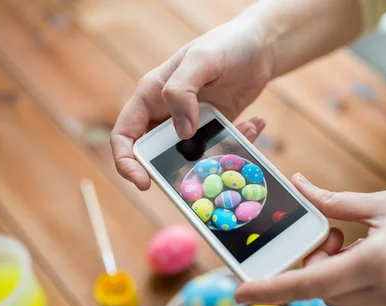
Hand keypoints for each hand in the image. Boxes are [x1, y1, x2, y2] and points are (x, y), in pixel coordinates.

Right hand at [110, 20, 272, 189]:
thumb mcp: (201, 60)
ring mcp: (192, 123)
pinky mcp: (215, 128)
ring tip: (243, 131)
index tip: (143, 182)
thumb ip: (182, 91)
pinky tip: (255, 123)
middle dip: (175, 169)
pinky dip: (238, 142)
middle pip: (156, 154)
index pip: (125, 135)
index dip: (127, 162)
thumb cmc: (225, 45)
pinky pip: (219, 147)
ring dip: (215, 155)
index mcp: (150, 96)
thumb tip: (182, 132)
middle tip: (198, 177)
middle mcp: (167, 113)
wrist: (259, 46)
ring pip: (192, 156)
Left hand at [236, 175, 385, 305]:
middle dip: (313, 266)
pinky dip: (348, 291)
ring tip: (355, 246)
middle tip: (331, 234)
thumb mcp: (385, 202)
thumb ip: (334, 202)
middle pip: (321, 292)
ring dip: (331, 279)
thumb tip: (299, 186)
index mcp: (379, 263)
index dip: (271, 289)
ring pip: (337, 304)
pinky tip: (367, 264)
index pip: (311, 284)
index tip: (239, 291)